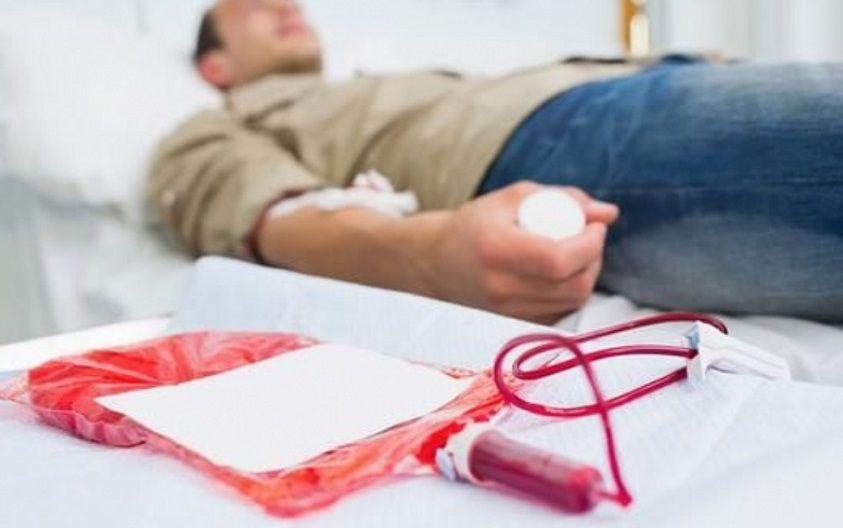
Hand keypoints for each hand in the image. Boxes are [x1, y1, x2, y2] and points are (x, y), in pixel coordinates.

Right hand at [416, 181, 618, 323]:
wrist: (435, 264)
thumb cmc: (475, 224)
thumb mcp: (511, 198)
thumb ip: (562, 198)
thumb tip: (609, 213)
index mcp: (495, 249)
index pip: (558, 259)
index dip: (590, 244)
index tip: (594, 226)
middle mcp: (499, 287)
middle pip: (572, 284)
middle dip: (594, 259)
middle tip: (591, 238)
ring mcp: (505, 311)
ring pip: (571, 301)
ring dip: (587, 275)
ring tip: (578, 253)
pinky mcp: (513, 324)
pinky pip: (560, 312)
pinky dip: (571, 292)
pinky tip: (562, 274)